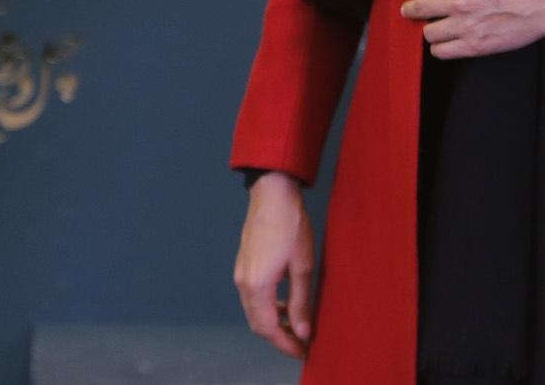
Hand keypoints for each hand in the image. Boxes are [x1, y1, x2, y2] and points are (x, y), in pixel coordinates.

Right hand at [233, 171, 315, 356]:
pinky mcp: (243, 266)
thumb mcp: (303, 266)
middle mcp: (243, 282)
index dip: (286, 344)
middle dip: (279, 338)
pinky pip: (252, 298)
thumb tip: (302, 332)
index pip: (268, 329)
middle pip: (258, 324)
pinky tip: (285, 305)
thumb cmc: (290, 225)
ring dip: (273, 323)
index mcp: (257, 285)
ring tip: (297, 326)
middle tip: (302, 343)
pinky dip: (267, 308)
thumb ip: (301, 303)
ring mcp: (241, 273)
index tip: (304, 351)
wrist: (272, 193)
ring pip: (254, 312)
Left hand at [397, 0, 544, 57]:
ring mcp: (465, 25)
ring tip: (435, 27)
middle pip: (418, 9)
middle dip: (411, 10)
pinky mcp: (474, 46)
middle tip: (409, 11)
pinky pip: (441, 51)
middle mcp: (457, 1)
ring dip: (430, 29)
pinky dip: (440, 47)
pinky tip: (444, 42)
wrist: (543, 2)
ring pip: (428, 33)